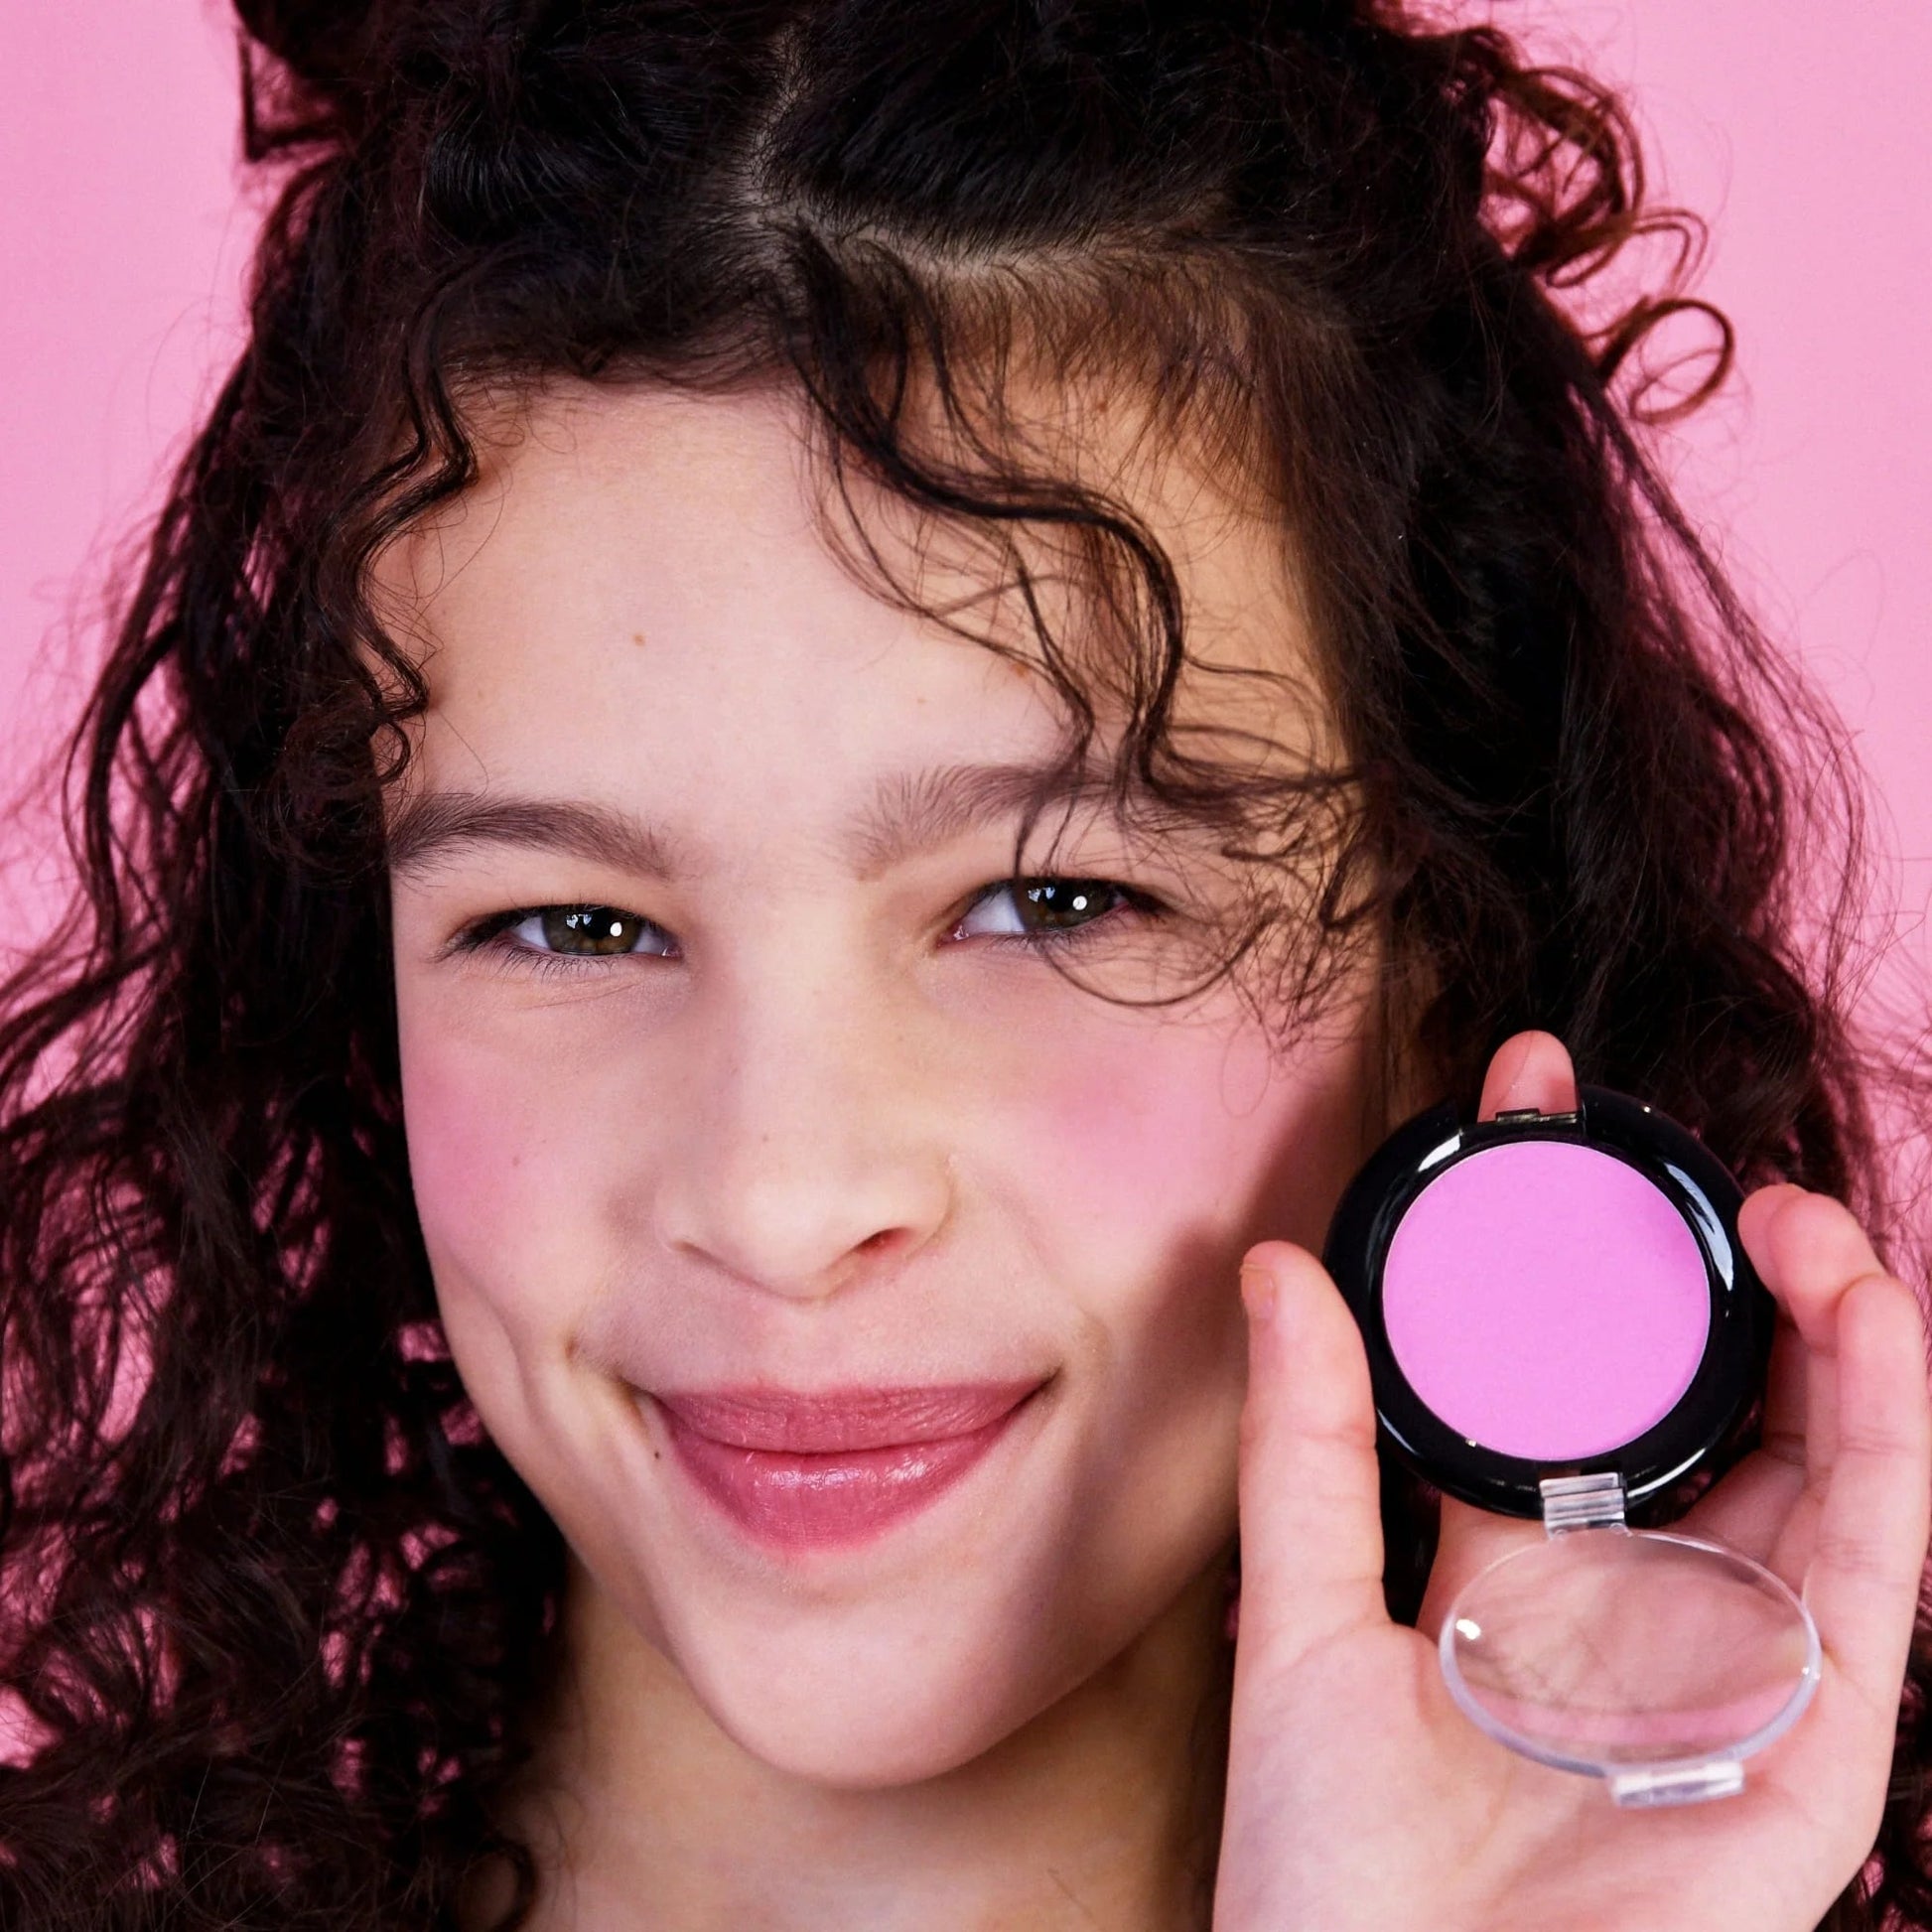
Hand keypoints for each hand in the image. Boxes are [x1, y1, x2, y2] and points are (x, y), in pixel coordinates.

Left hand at [1211, 1032, 1931, 1931]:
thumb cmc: (1334, 1875)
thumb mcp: (1302, 1629)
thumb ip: (1307, 1450)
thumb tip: (1278, 1268)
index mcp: (1517, 1558)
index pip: (1556, 1360)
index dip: (1551, 1229)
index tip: (1521, 1093)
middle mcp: (1638, 1591)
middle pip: (1706, 1391)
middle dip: (1696, 1256)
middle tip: (1652, 1129)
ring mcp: (1735, 1656)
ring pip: (1821, 1456)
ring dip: (1828, 1320)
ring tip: (1785, 1206)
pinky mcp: (1814, 1736)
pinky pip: (1879, 1564)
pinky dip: (1888, 1430)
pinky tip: (1866, 1317)